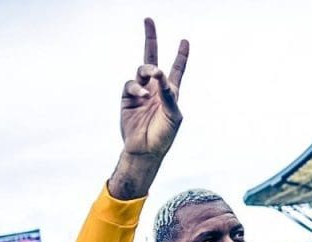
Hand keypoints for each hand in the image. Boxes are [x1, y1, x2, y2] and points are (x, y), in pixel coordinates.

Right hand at [120, 18, 188, 158]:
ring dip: (148, 70)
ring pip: (141, 70)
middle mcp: (155, 88)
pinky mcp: (127, 99)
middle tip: (148, 20)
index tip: (185, 41)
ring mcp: (140, 92)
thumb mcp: (173, 116)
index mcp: (170, 92)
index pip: (176, 69)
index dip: (181, 56)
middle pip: (151, 58)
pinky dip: (137, 88)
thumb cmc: (164, 135)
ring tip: (155, 74)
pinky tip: (143, 95)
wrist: (145, 150)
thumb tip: (162, 76)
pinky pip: (131, 86)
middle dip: (150, 39)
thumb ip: (170, 96)